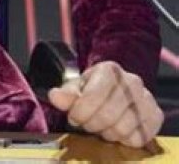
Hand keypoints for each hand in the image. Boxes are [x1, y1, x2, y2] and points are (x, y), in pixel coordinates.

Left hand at [48, 61, 162, 147]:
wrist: (120, 87)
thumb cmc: (96, 88)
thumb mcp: (78, 86)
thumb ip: (66, 93)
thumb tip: (54, 97)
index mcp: (110, 70)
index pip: (92, 97)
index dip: (79, 112)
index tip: (73, 117)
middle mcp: (132, 81)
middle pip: (107, 116)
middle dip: (91, 124)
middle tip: (86, 123)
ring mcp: (146, 98)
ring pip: (122, 129)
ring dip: (106, 133)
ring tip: (101, 126)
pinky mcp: (155, 115)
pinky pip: (137, 138)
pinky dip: (124, 139)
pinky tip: (117, 129)